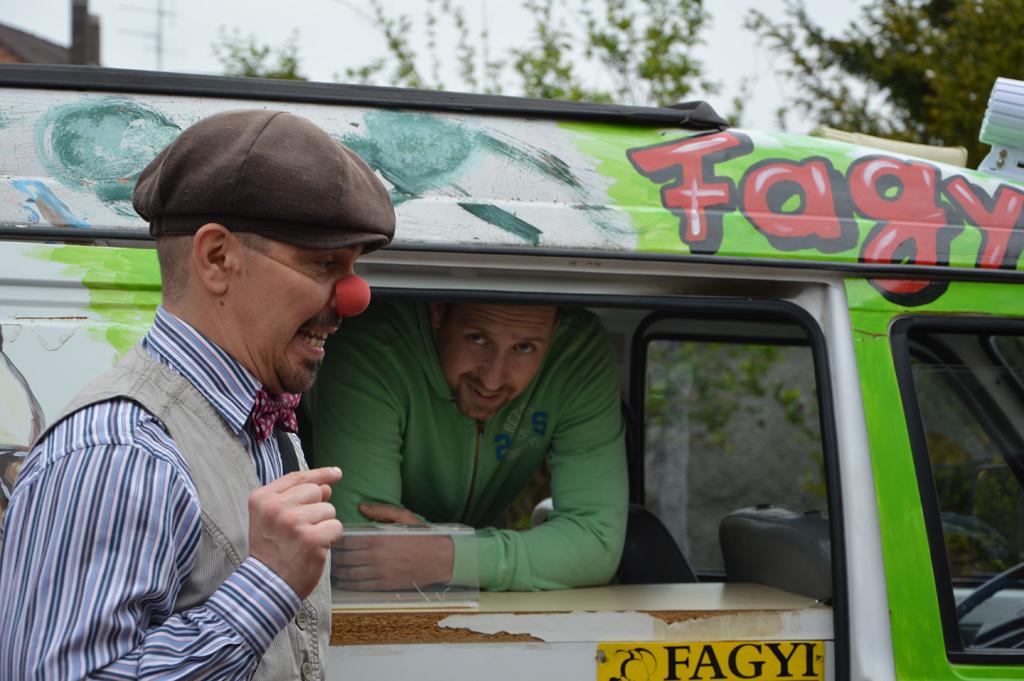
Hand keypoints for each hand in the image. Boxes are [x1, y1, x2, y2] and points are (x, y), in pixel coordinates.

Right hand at [248, 467, 343, 598]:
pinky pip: (336, 527)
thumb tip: (327, 485)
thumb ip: (294, 497)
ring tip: (305, 542)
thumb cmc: (272, 550)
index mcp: (262, 499)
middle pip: (316, 491)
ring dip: (324, 526)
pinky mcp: (312, 538)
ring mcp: (294, 522)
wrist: (267, 586)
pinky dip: (331, 539)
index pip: (297, 478)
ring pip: (329, 510)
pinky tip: (315, 550)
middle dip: (317, 509)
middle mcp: (276, 508)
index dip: (319, 474)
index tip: (336, 473)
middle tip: (301, 531)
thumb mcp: (271, 518)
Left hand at [332, 502, 452, 589]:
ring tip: (334, 567)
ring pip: (348, 573)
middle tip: (328, 553)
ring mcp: (378, 573)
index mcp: (377, 538)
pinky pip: (359, 586)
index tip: (333, 538)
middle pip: (344, 558)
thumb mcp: (404, 516)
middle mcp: (374, 556)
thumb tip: (361, 506)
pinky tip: (343, 581)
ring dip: (338, 571)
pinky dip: (348, 584)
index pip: (347, 540)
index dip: (337, 540)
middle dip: (334, 556)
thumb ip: (381, 510)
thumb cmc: (422, 536)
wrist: (440, 559)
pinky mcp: (383, 585)